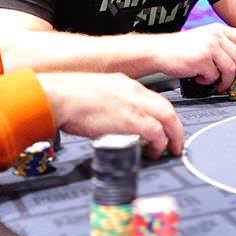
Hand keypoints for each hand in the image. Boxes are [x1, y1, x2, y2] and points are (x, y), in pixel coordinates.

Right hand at [39, 72, 183, 157]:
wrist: (58, 96)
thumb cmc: (68, 97)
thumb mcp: (96, 94)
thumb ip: (109, 104)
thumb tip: (110, 120)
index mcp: (125, 84)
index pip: (154, 98)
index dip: (163, 115)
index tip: (164, 126)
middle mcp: (134, 92)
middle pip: (167, 108)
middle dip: (176, 127)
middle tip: (177, 140)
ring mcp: (134, 105)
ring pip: (168, 119)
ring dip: (173, 137)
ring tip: (170, 149)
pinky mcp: (131, 120)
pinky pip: (156, 133)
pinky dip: (160, 143)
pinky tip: (155, 151)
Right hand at [148, 24, 235, 95]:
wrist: (157, 50)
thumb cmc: (178, 49)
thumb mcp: (202, 39)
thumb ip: (220, 46)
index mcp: (218, 29)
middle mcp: (215, 35)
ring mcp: (209, 47)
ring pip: (230, 69)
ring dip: (225, 81)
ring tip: (217, 85)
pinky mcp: (201, 60)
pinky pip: (214, 76)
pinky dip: (208, 81)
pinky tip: (198, 78)